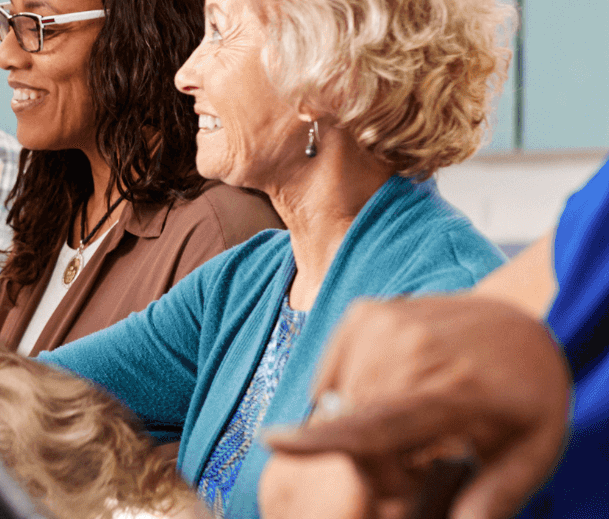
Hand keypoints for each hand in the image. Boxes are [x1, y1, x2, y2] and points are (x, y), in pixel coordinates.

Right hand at [261, 295, 570, 518]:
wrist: (519, 320)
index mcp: (462, 389)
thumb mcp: (532, 451)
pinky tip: (390, 392)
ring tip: (411, 428)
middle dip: (376, 462)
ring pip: (341, 401)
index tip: (275, 441)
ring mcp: (387, 322)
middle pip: (356, 424)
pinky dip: (350, 395)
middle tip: (424, 464)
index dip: (327, 436)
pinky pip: (333, 374)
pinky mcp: (364, 312)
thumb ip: (494, 496)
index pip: (385, 420)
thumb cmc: (526, 396)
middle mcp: (418, 348)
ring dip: (359, 428)